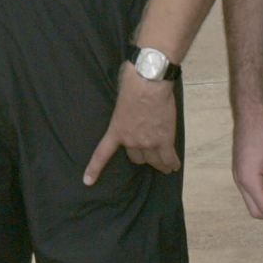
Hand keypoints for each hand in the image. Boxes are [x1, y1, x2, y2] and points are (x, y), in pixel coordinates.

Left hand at [83, 65, 179, 185]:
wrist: (149, 82)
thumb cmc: (132, 81)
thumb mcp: (120, 97)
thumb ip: (122, 107)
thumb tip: (125, 98)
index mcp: (116, 130)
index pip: (102, 154)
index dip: (94, 169)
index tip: (87, 181)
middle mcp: (131, 141)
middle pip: (137, 158)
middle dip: (142, 156)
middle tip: (148, 153)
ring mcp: (149, 142)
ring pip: (154, 161)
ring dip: (160, 163)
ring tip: (165, 166)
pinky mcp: (165, 140)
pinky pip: (169, 158)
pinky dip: (172, 163)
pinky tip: (174, 167)